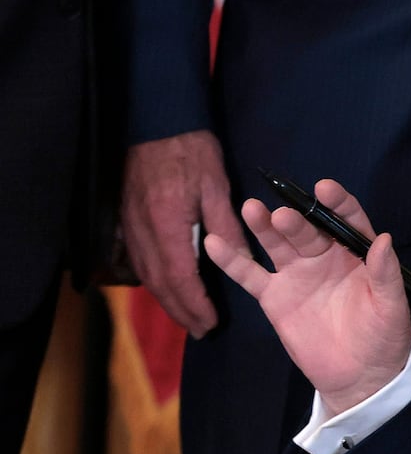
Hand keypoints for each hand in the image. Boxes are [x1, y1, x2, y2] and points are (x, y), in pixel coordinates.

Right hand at [120, 131, 245, 336]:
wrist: (156, 122)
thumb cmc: (191, 151)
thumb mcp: (216, 187)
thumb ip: (227, 226)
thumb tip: (242, 262)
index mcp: (167, 225)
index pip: (180, 278)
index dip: (194, 305)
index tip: (210, 324)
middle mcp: (143, 232)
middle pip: (160, 284)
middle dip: (180, 311)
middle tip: (200, 331)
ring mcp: (129, 227)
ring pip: (146, 274)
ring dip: (166, 299)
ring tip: (186, 317)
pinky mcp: (125, 220)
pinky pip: (137, 259)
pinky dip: (153, 280)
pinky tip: (165, 288)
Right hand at [203, 179, 410, 411]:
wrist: (360, 377)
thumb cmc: (384, 337)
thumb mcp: (391, 306)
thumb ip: (386, 273)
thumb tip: (384, 239)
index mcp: (355, 254)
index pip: (346, 220)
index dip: (337, 203)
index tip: (325, 188)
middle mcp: (324, 257)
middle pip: (307, 230)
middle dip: (295, 220)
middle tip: (282, 215)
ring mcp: (296, 274)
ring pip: (276, 244)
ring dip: (263, 227)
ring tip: (251, 209)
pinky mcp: (274, 297)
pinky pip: (250, 274)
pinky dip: (232, 259)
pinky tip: (214, 241)